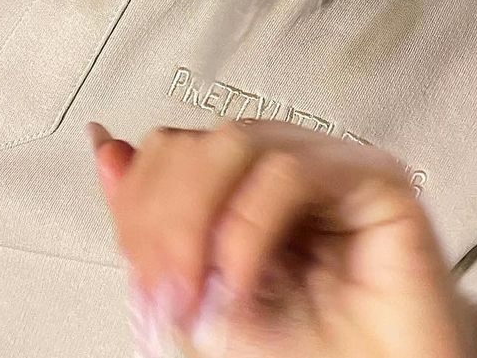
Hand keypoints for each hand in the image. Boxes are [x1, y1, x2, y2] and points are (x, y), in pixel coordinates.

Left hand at [89, 121, 476, 357]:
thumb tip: (104, 146)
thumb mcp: (199, 297)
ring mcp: (328, 163)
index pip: (169, 149)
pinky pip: (292, 173)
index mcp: (239, 182)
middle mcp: (281, 161)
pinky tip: (239, 282)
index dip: (138, 203)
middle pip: (196, 140)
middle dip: (162, 218)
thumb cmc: (302, 353)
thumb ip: (151, 226)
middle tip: (165, 296)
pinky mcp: (373, 178)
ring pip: (238, 141)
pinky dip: (248, 229)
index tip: (137, 279)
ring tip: (200, 296)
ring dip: (198, 222)